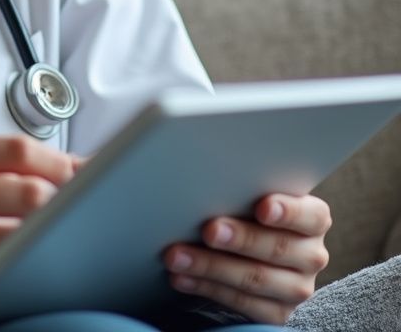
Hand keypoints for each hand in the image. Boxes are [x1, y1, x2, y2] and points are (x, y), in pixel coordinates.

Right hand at [0, 133, 83, 321]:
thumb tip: (56, 162)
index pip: (14, 150)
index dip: (59, 161)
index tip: (83, 170)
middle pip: (23, 192)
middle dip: (62, 200)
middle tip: (81, 203)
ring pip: (14, 234)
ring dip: (44, 233)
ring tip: (56, 229)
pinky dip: (16, 262)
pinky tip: (25, 256)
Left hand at [163, 193, 331, 324]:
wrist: (249, 248)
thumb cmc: (246, 208)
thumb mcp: (252, 194)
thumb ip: (243, 187)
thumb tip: (210, 178)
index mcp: (313, 219)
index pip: (309, 215)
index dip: (287, 211)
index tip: (262, 207)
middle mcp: (311, 254)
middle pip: (276, 247)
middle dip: (239, 238)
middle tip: (208, 230)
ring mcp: (297, 287)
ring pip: (255, 278)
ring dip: (211, 266)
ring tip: (176, 256)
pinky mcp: (277, 312)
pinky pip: (241, 304)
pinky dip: (206, 288)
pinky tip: (181, 277)